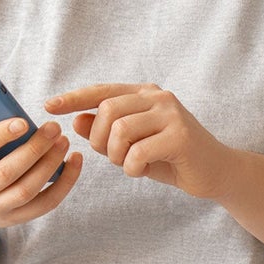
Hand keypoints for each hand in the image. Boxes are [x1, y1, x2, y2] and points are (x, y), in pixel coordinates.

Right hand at [0, 108, 82, 229]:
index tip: (21, 121)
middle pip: (8, 172)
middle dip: (34, 149)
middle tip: (54, 127)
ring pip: (29, 189)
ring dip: (51, 164)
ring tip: (63, 140)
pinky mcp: (17, 218)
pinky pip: (46, 203)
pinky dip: (65, 183)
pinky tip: (75, 161)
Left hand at [43, 83, 233, 199]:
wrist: (216, 172)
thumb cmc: (170, 157)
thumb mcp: (132, 144)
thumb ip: (105, 131)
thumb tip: (75, 121)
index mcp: (144, 94)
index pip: (101, 91)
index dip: (73, 98)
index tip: (48, 106)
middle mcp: (158, 97)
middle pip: (107, 111)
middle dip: (99, 139)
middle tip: (111, 156)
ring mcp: (171, 114)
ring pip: (120, 130)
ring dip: (116, 156)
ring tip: (130, 164)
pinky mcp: (181, 136)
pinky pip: (137, 153)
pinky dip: (132, 168)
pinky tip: (142, 171)